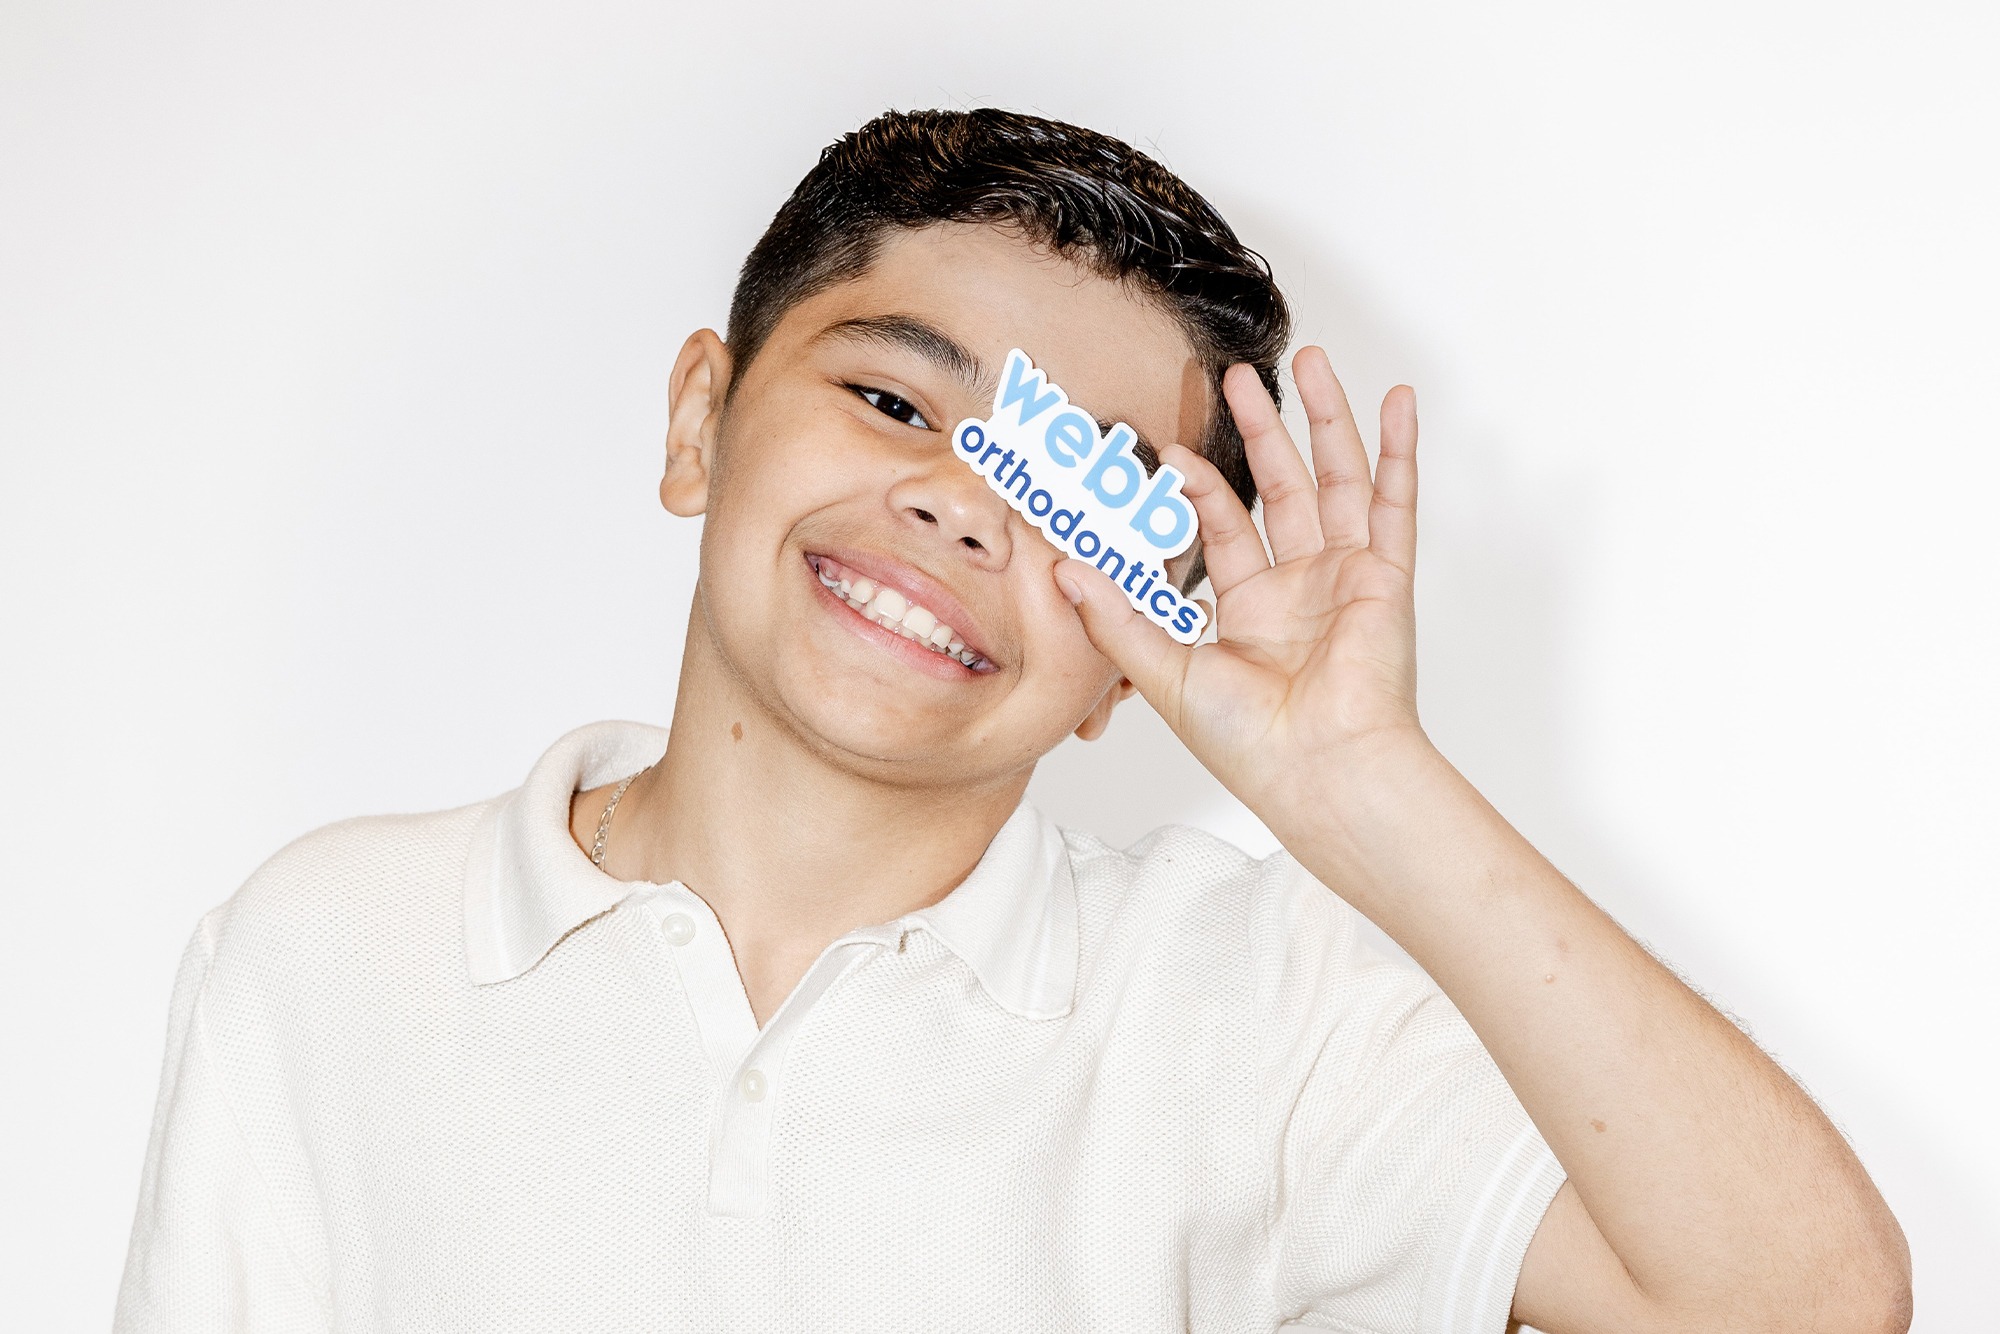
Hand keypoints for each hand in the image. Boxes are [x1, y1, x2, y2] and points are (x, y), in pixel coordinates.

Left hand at [1054, 346, 1428, 820]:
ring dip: (1326, 419)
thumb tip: (1061, 569)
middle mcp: (1301, 588)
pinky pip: (1394, 504)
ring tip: (1312, 360)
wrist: (1318, 772)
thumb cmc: (1250, 744)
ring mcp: (1347, 579)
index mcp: (1251, 612)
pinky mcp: (1386, 579)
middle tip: (1237, 377)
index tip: (1164, 450)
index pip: (1222, 528)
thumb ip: (1117, 618)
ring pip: (1337, 480)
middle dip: (1260, 430)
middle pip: (1281, 488)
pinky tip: (1398, 401)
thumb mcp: (1165, 673)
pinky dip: (1399, 452)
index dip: (1196, 487)